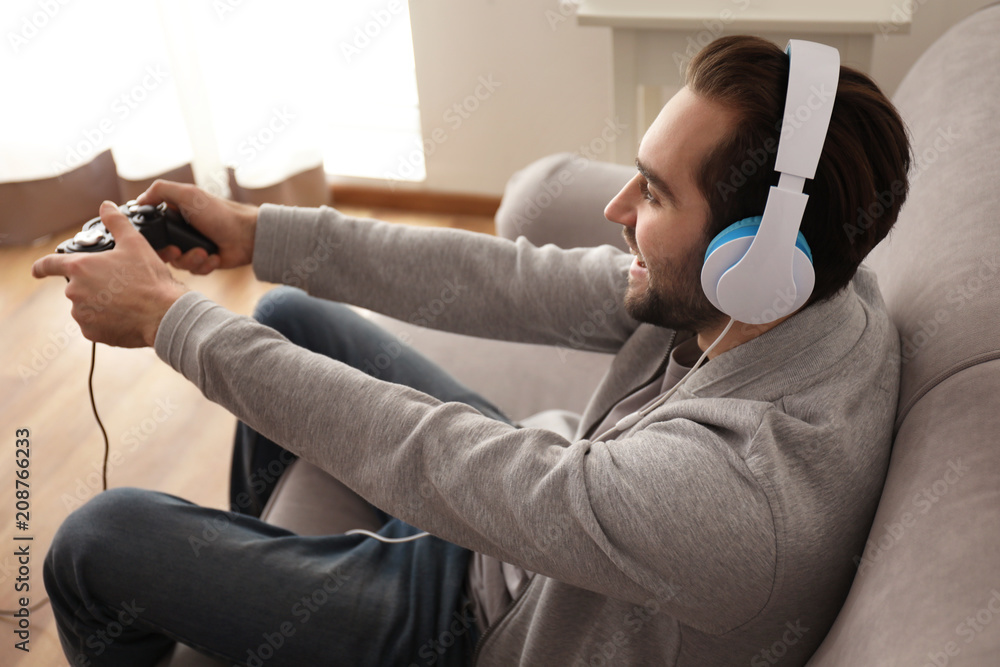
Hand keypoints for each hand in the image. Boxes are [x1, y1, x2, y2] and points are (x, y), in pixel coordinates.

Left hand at [32, 201, 188, 347]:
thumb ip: (116, 222)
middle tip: (118, 285)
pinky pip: (94, 324)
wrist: (164, 313)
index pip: (49, 265)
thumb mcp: (135, 243)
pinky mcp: (91, 332)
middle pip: (76, 286)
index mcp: (81, 267)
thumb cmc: (149, 279)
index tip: (38, 271)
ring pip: (86, 306)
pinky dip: (106, 321)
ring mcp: (82, 313)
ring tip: (125, 300)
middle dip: (93, 285)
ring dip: (99, 303)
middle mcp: (75, 291)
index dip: (42, 267)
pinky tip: (124, 315)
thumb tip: (106, 206)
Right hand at [136, 180, 258, 274]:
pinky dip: (204, 266)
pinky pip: (193, 271)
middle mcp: (180, 231)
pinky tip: (215, 257)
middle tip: (177, 250)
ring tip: (205, 253)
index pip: (150, 228)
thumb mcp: (189, 195)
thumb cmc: (221, 213)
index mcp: (174, 214)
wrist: (248, 237)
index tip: (156, 240)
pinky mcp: (204, 261)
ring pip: (177, 263)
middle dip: (170, 253)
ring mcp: (192, 247)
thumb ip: (161, 191)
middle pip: (160, 250)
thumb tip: (138, 200)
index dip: (149, 237)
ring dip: (191, 259)